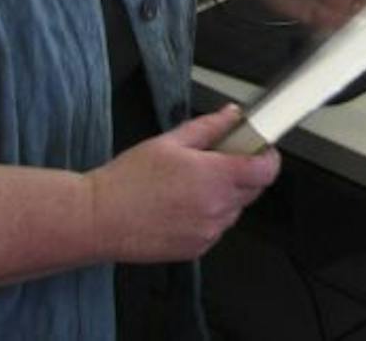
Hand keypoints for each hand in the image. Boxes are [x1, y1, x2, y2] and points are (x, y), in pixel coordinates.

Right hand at [86, 105, 279, 263]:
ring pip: (235, 210)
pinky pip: (216, 228)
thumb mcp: (169, 142)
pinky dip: (208, 216)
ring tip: (189, 186)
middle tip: (217, 161)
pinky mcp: (197, 249)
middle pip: (254, 189)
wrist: (98, 219)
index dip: (268, 156)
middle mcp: (217, 208)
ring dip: (225, 196)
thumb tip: (231, 116)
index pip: (266, 169)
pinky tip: (181, 206)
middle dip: (243, 173)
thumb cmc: (126, 182)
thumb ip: (208, 128)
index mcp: (215, 178)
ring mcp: (208, 232)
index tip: (261, 149)